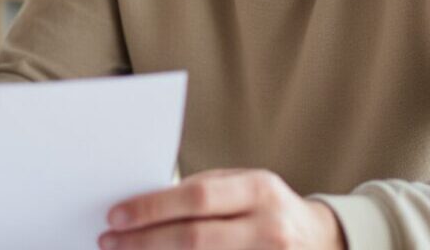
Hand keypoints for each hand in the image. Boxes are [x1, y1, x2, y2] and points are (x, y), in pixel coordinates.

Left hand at [98, 169, 344, 249]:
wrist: (320, 240)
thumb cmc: (267, 208)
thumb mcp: (245, 187)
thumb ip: (203, 193)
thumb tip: (144, 205)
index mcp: (259, 190)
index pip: (197, 198)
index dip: (152, 208)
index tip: (116, 215)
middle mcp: (268, 228)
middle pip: (193, 238)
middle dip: (143, 242)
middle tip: (109, 242)